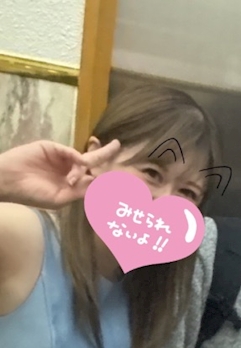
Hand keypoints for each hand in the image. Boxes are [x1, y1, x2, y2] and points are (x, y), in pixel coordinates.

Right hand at [0, 139, 120, 208]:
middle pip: (92, 161)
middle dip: (106, 154)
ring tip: (70, 180)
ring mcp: (61, 157)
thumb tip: (99, 183)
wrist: (9, 181)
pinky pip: (70, 151)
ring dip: (85, 167)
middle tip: (118, 145)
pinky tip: (78, 165)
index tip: (119, 180)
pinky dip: (76, 158)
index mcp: (73, 183)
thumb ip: (80, 191)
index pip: (93, 177)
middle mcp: (69, 168)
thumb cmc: (32, 194)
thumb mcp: (60, 199)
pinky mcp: (52, 148)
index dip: (105, 176)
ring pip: (83, 157)